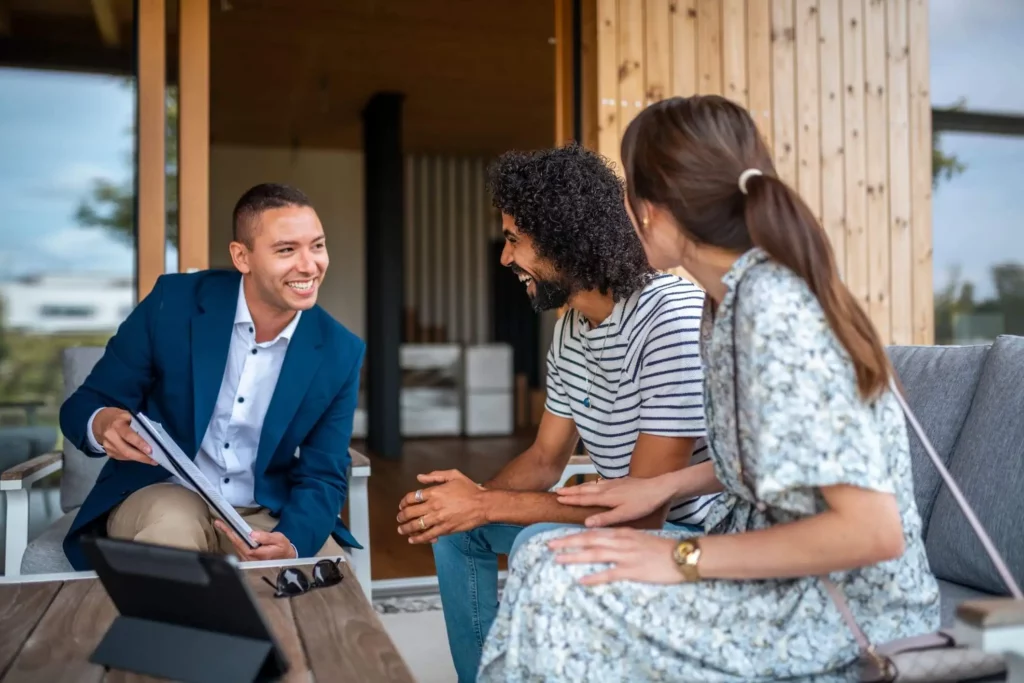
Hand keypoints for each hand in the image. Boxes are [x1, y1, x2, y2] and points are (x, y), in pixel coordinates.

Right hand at [93, 407, 156, 464]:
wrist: (101, 421)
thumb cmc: (119, 418)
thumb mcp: (128, 415)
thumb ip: (138, 424)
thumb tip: (153, 436)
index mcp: (116, 424)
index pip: (128, 435)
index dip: (139, 443)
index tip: (150, 450)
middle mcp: (110, 436)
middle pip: (126, 450)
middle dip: (141, 457)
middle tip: (154, 460)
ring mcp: (108, 446)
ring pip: (125, 456)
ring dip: (139, 459)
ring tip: (152, 460)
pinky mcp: (108, 452)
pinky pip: (123, 457)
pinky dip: (134, 458)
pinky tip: (142, 458)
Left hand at [214, 520, 296, 560]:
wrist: (287, 558)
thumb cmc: (283, 548)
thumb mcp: (279, 539)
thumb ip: (266, 537)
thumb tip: (252, 534)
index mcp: (257, 554)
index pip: (240, 543)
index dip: (231, 534)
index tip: (224, 526)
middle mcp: (250, 559)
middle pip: (235, 545)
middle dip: (227, 533)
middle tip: (219, 523)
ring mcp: (248, 560)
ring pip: (235, 547)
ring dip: (229, 536)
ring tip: (222, 526)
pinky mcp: (248, 560)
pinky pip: (238, 549)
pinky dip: (234, 541)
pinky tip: (231, 535)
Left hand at [397, 470, 487, 543]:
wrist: (482, 505)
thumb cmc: (469, 489)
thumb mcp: (453, 475)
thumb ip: (435, 476)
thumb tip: (419, 477)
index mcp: (434, 492)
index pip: (412, 497)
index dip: (404, 501)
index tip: (402, 504)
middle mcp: (433, 506)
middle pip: (410, 513)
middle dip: (401, 516)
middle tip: (399, 518)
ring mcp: (438, 519)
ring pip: (416, 525)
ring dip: (406, 528)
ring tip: (401, 530)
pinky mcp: (444, 529)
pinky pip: (428, 535)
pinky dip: (418, 538)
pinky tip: (412, 540)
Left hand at [548, 528, 684, 584]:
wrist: (682, 555)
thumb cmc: (662, 549)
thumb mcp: (639, 538)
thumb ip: (621, 539)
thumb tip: (605, 543)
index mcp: (622, 533)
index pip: (593, 532)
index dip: (574, 535)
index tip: (558, 538)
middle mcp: (621, 541)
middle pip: (589, 540)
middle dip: (567, 542)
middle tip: (549, 546)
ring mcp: (626, 555)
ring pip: (595, 554)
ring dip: (575, 556)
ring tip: (558, 560)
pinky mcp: (633, 570)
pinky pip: (610, 573)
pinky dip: (594, 576)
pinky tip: (582, 580)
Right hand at [556, 475, 675, 526]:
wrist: (660, 487)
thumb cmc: (644, 503)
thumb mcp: (625, 515)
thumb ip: (606, 518)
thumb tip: (586, 523)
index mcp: (607, 497)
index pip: (584, 498)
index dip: (571, 499)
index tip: (558, 498)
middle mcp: (607, 488)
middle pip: (585, 489)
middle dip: (570, 491)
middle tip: (557, 491)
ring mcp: (613, 483)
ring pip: (591, 485)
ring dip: (578, 487)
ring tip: (569, 487)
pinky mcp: (620, 481)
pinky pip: (599, 482)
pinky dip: (590, 483)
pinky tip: (592, 484)